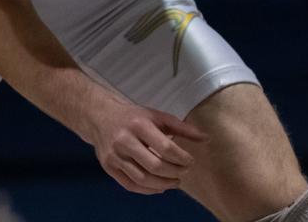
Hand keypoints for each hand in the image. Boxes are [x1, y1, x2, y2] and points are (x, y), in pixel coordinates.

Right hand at [87, 92, 209, 193]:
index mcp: (140, 125)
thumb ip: (183, 128)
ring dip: (162, 184)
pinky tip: (159, 187)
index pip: (165, 147)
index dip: (181, 158)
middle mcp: (125, 141)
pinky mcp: (108, 167)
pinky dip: (147, 190)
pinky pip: (130, 185)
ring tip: (175, 182)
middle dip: (174, 172)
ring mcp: (115, 156)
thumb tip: (206, 138)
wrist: (101, 118)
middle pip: (154, 165)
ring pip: (142, 178)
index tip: (191, 161)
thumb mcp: (158, 116)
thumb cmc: (135, 117)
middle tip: (184, 172)